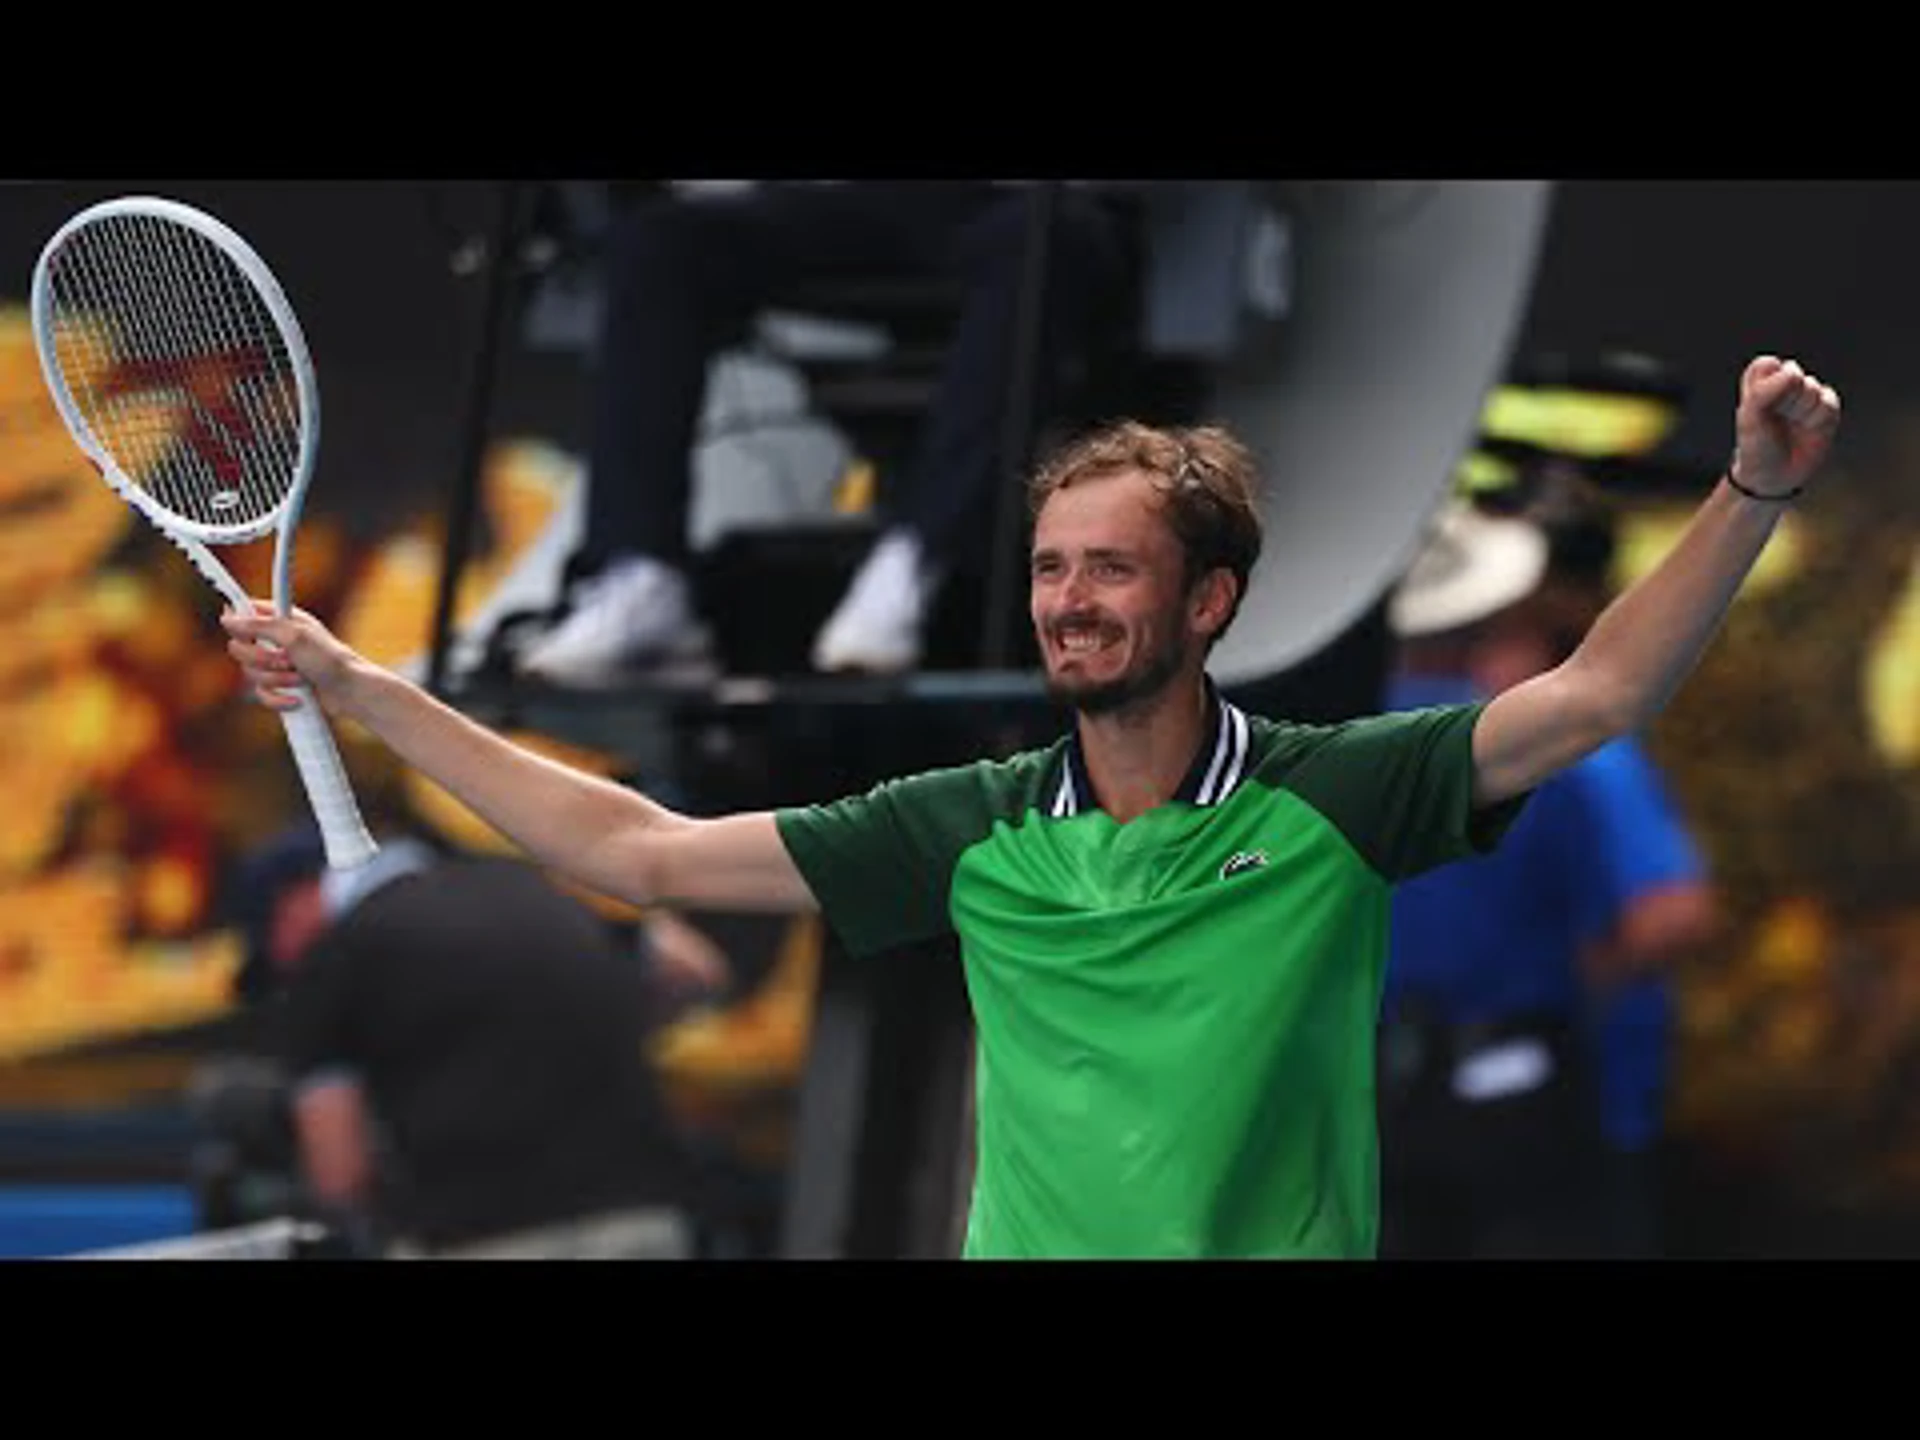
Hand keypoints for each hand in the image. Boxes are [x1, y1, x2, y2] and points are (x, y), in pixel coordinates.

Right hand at [219, 601, 356, 711]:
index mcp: (282, 620)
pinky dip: (278, 698)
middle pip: (241, 648)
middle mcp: (276, 640)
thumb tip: (228, 618)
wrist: (350, 692)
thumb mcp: (294, 636)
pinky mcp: (280, 687)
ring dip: (277, 679)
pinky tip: (296, 698)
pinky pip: (262, 694)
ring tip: (300, 678)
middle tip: (286, 660)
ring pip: (251, 674)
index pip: (246, 612)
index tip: (238, 626)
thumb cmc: (330, 659)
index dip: (238, 620)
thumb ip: (259, 626)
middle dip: (262, 660)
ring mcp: (278, 665)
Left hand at [1732, 355, 1841, 496]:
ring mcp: (1806, 397)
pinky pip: (1829, 401)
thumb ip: (1764, 391)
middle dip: (1784, 398)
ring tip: (1792, 425)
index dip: (1767, 384)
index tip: (1760, 406)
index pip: (1768, 364)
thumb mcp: (1749, 418)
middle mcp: (1784, 387)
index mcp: (1760, 384)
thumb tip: (1793, 374)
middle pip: (1793, 373)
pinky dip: (1818, 417)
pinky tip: (1809, 428)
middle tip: (1776, 420)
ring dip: (1801, 409)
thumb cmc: (1756, 446)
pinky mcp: (1825, 410)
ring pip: (1812, 387)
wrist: (1775, 476)